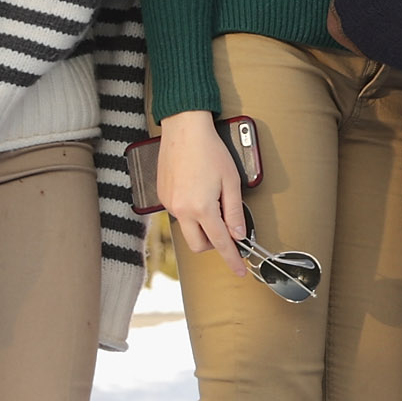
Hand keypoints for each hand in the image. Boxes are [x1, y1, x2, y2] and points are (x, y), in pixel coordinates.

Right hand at [156, 110, 246, 256]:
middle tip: (226, 227)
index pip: (220, 242)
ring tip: (211, 200)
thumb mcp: (231, 181)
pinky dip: (191, 212)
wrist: (184, 130)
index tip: (239, 270)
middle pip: (198, 245)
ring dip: (201, 225)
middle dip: (214, 243)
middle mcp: (181, 210)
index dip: (231, 259)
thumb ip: (235, 211)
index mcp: (201, 208)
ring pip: (187, 230)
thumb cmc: (210, 151)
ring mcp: (169, 204)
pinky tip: (197, 191)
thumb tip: (238, 235)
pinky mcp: (162, 196)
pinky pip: (178, 214)